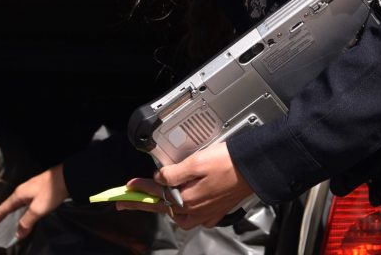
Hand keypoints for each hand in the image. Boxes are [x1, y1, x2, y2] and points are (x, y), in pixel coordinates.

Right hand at [0, 164, 68, 239]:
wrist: (69, 176)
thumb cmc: (51, 191)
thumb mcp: (38, 209)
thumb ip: (27, 221)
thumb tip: (18, 234)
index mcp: (20, 194)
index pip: (5, 207)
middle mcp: (23, 190)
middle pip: (8, 203)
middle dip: (0, 211)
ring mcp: (31, 189)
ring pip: (16, 201)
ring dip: (9, 209)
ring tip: (4, 215)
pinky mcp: (39, 189)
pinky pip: (24, 200)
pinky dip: (19, 206)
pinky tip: (22, 208)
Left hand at [116, 142, 255, 229]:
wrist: (255, 168)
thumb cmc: (229, 163)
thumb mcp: (197, 162)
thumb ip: (174, 172)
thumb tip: (159, 177)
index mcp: (187, 200)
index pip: (156, 193)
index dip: (140, 187)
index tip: (128, 185)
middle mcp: (195, 210)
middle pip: (163, 207)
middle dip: (144, 203)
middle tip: (126, 202)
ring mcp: (206, 213)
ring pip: (179, 215)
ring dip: (166, 209)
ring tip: (155, 201)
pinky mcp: (217, 211)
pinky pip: (196, 217)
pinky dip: (188, 213)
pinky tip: (186, 205)